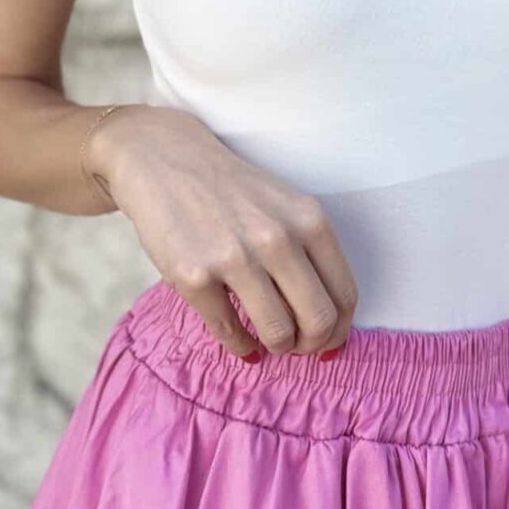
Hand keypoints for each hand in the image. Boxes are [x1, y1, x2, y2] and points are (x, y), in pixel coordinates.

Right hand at [91, 105, 358, 359]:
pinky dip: (241, 347)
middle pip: (318, 321)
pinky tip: (242, 343)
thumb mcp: (285, 207)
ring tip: (268, 342)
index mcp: (309, 220)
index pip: (344, 295)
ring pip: (278, 333)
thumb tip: (331, 325)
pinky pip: (229, 332)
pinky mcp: (193, 276)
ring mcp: (234, 257)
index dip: (339, 330)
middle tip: (297, 346)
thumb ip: (310, 255)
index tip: (327, 342)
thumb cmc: (232, 191)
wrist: (165, 161)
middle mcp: (277, 238)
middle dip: (311, 345)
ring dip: (277, 347)